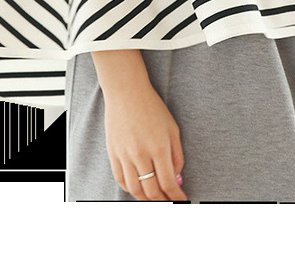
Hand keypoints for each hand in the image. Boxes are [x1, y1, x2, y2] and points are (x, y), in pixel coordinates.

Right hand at [103, 81, 187, 200]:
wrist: (126, 92)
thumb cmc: (152, 108)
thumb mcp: (172, 128)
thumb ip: (177, 155)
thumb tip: (177, 179)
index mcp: (159, 147)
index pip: (168, 183)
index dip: (176, 196)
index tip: (182, 201)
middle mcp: (141, 154)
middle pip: (152, 191)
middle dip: (163, 201)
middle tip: (170, 203)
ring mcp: (124, 155)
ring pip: (135, 190)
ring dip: (146, 200)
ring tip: (155, 200)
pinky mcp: (113, 154)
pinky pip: (121, 180)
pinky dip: (130, 190)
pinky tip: (139, 190)